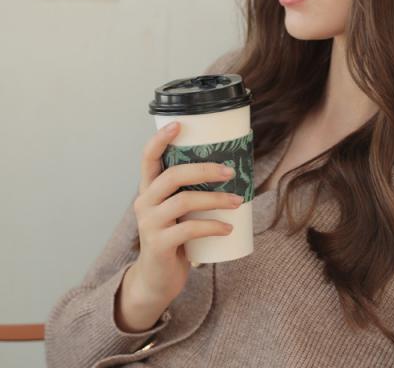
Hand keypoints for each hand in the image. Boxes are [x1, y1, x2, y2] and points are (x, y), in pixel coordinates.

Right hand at [131, 122, 240, 304]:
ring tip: (238, 202)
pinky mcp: (158, 245)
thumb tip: (230, 171)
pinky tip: (228, 228)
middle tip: (231, 172)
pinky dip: (212, 226)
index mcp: (149, 189)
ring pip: (183, 201)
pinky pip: (188, 228)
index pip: (148, 157)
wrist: (157, 279)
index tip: (179, 124)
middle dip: (205, 169)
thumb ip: (191, 191)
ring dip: (216, 199)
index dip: (160, 139)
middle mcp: (145, 202)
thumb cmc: (174, 237)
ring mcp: (149, 224)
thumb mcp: (179, 210)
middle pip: (172, 175)